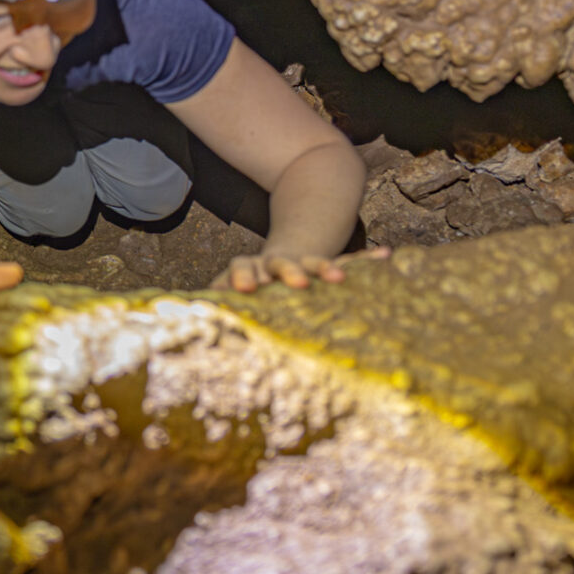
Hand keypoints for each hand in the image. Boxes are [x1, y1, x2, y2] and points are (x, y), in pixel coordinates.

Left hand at [211, 245, 388, 292]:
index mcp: (250, 269)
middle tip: (296, 282)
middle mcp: (277, 263)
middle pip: (279, 263)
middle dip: (287, 272)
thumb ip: (215, 304)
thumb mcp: (230, 292)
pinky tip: (386, 256)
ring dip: (325, 268)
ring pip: (315, 262)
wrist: (282, 254)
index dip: (243, 276)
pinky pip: (349, 262)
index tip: (244, 289)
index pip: (242, 266)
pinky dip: (365, 262)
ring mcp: (304, 264)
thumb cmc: (251, 288)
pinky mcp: (327, 267)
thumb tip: (187, 318)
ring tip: (338, 277)